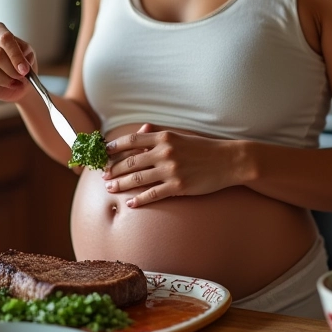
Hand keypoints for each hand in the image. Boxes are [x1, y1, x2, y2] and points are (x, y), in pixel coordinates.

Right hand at [0, 22, 36, 102]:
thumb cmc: (20, 64)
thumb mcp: (27, 55)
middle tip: (21, 77)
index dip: (16, 55)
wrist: (16, 82)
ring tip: (14, 83)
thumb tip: (22, 62)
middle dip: (11, 69)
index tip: (25, 69)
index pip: (5, 38)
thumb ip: (25, 54)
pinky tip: (5, 86)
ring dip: (5, 78)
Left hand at [102, 123, 236, 206]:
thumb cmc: (204, 148)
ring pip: (138, 178)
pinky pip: (153, 194)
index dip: (114, 146)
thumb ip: (159, 132)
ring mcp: (171, 170)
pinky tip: (130, 203)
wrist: (229, 161)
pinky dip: (139, 200)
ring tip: (109, 189)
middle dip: (114, 169)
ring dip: (120, 184)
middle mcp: (165, 152)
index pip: (132, 140)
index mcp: (165, 137)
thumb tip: (141, 128)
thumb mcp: (181, 136)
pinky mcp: (179, 187)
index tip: (103, 152)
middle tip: (103, 176)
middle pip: (131, 161)